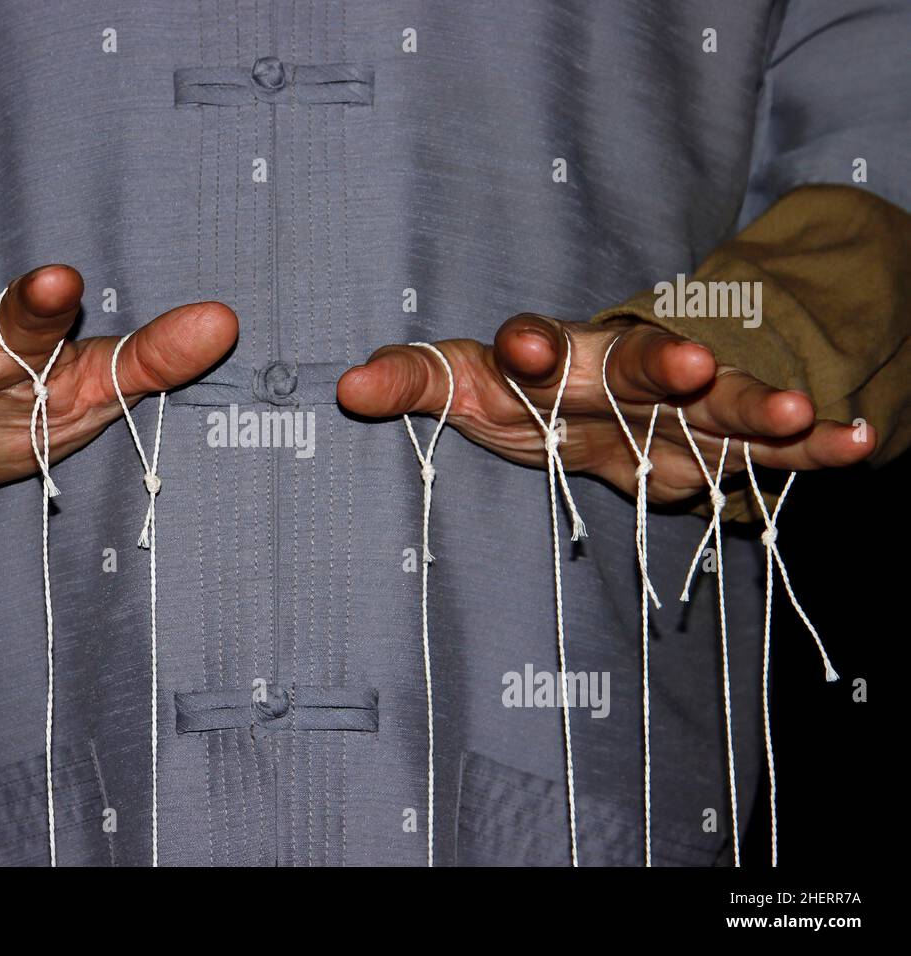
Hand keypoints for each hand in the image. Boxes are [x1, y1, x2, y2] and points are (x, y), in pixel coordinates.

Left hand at [336, 313, 874, 503]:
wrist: (618, 389)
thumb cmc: (533, 397)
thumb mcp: (474, 392)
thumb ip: (418, 382)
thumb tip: (343, 384)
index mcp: (549, 360)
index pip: (532, 344)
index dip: (527, 346)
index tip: (525, 347)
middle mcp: (618, 370)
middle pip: (642, 362)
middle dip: (666, 364)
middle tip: (694, 365)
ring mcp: (679, 402)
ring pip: (721, 400)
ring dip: (757, 405)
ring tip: (799, 412)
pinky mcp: (727, 434)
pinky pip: (773, 439)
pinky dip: (814, 442)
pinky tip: (856, 440)